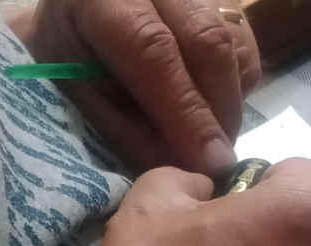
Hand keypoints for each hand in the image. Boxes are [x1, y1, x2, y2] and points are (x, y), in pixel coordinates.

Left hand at [21, 0, 260, 175]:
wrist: (78, 21)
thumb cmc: (67, 62)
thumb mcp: (78, 95)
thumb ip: (125, 128)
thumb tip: (180, 165)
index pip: (153, 50)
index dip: (186, 111)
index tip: (208, 163)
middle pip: (207, 40)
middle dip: (218, 110)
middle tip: (217, 161)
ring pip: (234, 44)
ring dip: (230, 101)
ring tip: (212, 137)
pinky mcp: (217, 2)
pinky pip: (244, 46)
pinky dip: (235, 86)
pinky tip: (211, 105)